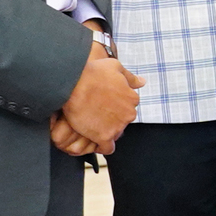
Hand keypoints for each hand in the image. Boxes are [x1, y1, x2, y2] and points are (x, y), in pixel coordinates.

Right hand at [55, 35, 143, 153]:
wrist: (73, 84)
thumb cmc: (92, 73)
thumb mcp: (115, 67)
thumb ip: (130, 77)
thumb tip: (143, 82)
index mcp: (132, 98)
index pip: (128, 106)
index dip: (115, 105)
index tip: (104, 104)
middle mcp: (129, 113)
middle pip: (122, 119)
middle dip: (112, 117)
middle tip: (95, 113)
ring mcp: (117, 126)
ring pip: (115, 132)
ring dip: (106, 130)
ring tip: (91, 125)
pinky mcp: (104, 136)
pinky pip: (107, 148)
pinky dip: (102, 147)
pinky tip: (95, 143)